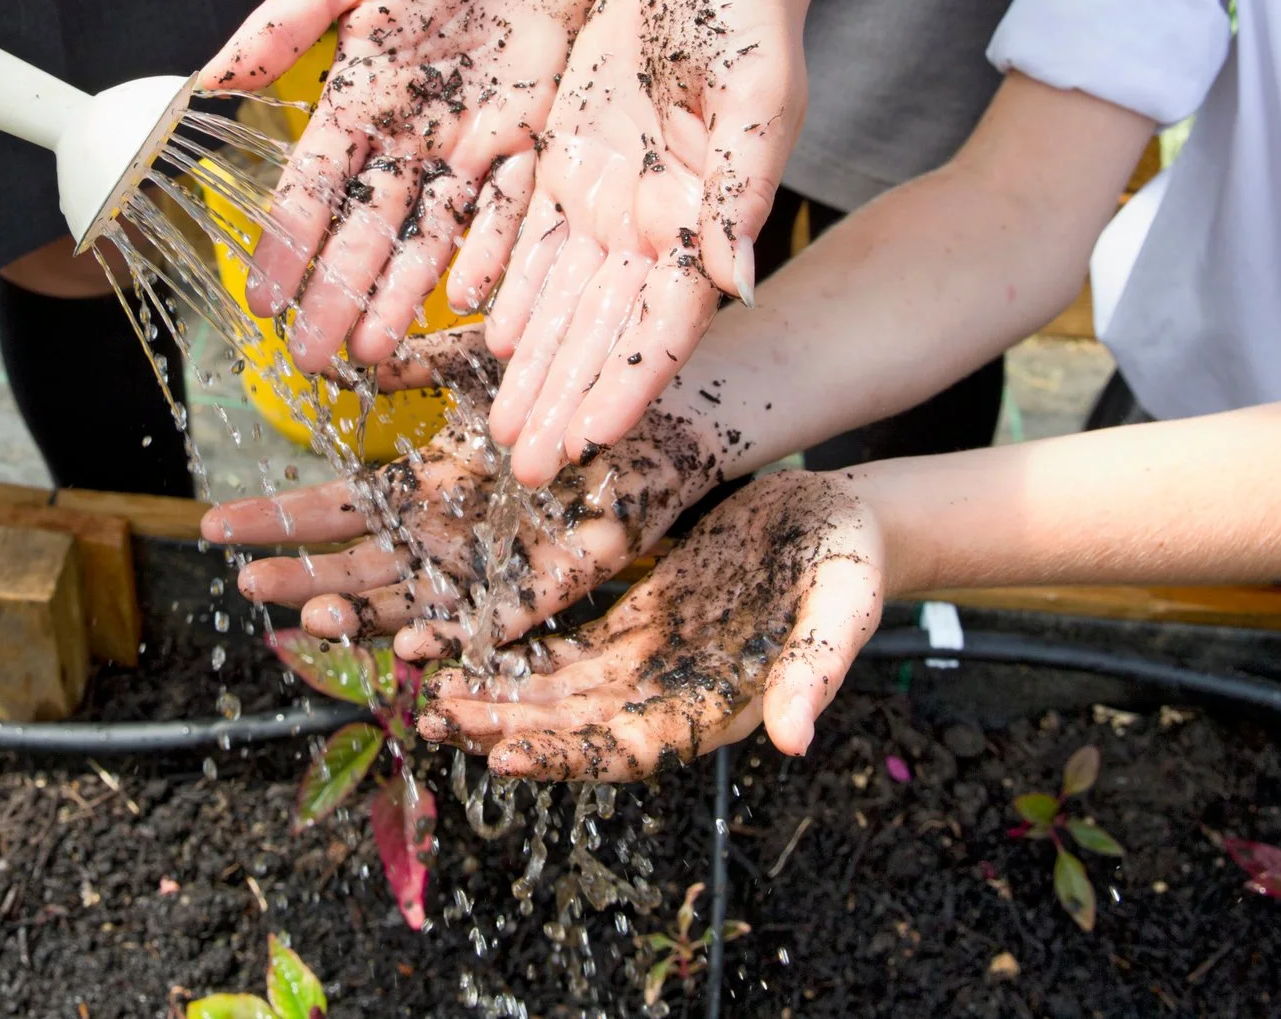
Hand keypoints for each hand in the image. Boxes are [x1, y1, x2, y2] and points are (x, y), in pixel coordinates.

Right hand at [197, 327, 747, 659]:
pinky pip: (498, 621)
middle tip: (248, 583)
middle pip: (362, 566)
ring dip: (364, 616)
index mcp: (424, 485)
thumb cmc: (566, 382)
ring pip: (415, 603)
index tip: (215, 525)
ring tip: (311, 619)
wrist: (662, 409)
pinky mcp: (556, 582)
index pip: (335, 508)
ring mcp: (497, 563)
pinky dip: (456, 636)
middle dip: (304, 576)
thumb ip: (414, 365)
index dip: (279, 519)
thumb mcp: (477, 364)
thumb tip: (340, 367)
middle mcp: (449, 533)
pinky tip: (413, 646)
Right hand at [201, 0, 605, 370]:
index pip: (313, 184)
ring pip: (434, 230)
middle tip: (312, 360)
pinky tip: (470, 294)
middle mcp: (412, 131)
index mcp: (359, 95)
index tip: (258, 300)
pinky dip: (493, 244)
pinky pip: (513, 198)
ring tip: (379, 350)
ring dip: (406, 291)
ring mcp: (472, 134)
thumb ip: (280, 25)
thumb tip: (204, 82)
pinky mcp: (533, 126)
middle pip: (368, 226)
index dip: (285, 243)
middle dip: (339, 294)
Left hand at [416, 466, 882, 781]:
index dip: (566, 758)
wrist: (848, 521)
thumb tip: (793, 740)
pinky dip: (513, 646)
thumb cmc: (853, 567)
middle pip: (570, 726)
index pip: (626, 749)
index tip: (504, 755)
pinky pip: (561, 644)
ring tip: (426, 682)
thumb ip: (814, 673)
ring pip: (554, 690)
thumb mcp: (842, 610)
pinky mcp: (634, 619)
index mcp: (712, 706)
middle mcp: (668, 694)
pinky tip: (461, 635)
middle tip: (431, 715)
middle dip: (501, 726)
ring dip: (493, 692)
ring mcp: (646, 659)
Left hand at [486, 0, 799, 484]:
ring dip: (532, 369)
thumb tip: (737, 279)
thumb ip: (741, 189)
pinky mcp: (567, 165)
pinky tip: (482, 340)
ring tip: (501, 431)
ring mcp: (607, 202)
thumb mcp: (761, 101)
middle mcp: (652, 229)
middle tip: (527, 469)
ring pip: (559, 304)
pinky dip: (508, 292)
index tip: (593, 437)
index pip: (663, 325)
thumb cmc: (756, 25)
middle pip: (602, 334)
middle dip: (565, 400)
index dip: (628, 382)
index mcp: (705, 225)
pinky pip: (528, 243)